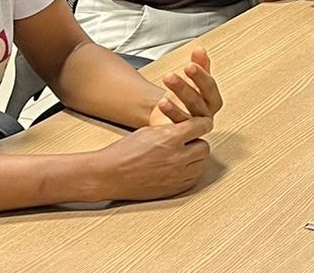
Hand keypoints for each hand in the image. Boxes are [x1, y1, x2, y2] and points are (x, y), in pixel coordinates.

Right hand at [92, 116, 212, 201]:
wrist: (109, 175)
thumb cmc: (124, 152)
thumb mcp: (149, 131)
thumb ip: (172, 129)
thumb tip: (189, 127)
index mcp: (170, 139)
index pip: (201, 127)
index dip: (202, 124)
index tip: (201, 125)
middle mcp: (177, 158)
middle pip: (204, 147)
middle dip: (197, 142)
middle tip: (187, 142)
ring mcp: (176, 176)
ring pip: (201, 164)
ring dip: (195, 158)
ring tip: (182, 155)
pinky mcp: (173, 189)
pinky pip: (193, 179)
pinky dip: (190, 173)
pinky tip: (178, 168)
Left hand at [148, 48, 223, 126]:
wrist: (170, 115)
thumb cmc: (185, 97)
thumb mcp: (193, 79)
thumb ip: (199, 65)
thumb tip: (200, 49)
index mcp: (212, 101)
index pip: (210, 88)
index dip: (200, 76)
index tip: (189, 64)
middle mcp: (205, 116)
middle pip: (197, 102)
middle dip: (184, 88)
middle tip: (170, 76)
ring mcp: (193, 128)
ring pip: (187, 116)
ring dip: (174, 106)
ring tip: (162, 97)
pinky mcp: (181, 136)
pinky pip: (177, 127)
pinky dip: (170, 115)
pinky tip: (161, 105)